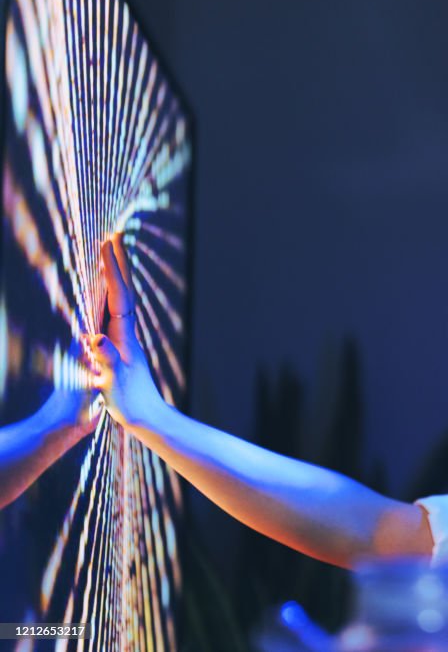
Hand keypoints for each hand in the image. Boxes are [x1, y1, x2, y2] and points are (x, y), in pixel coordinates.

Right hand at [89, 235, 166, 428]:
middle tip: (113, 234)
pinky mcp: (125, 346)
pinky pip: (117, 310)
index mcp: (125, 337)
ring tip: (112, 252)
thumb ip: (106, 361)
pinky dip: (113, 294)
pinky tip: (109, 292)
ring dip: (117, 274)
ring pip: (123, 298)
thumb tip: (93, 339)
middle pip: (124, 290)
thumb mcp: (113, 383)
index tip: (106, 246)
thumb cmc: (131, 403)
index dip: (112, 271)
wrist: (149, 418)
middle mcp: (129, 332)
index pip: (118, 296)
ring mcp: (128, 338)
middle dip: (118, 262)